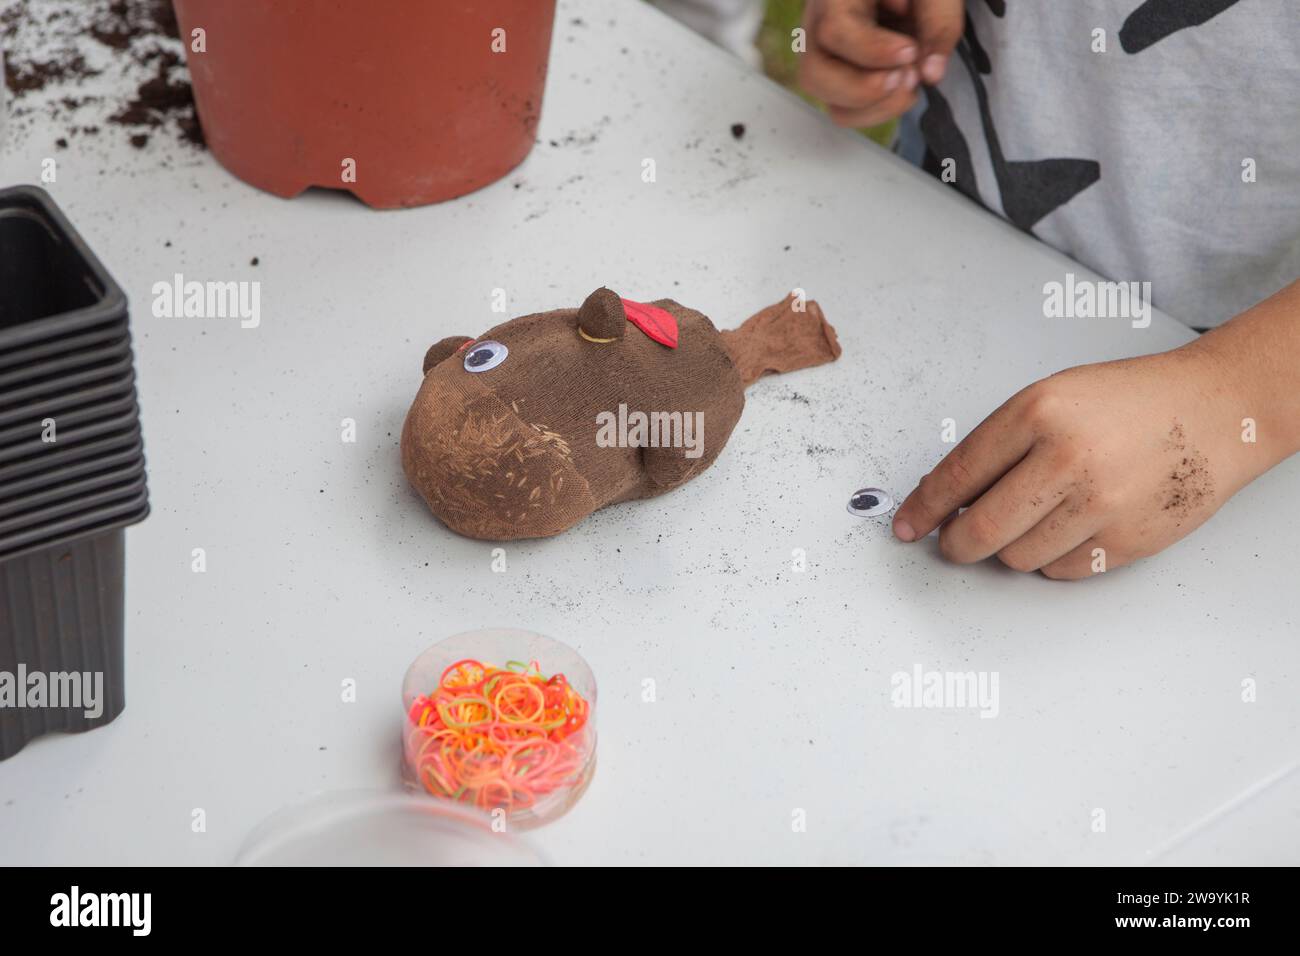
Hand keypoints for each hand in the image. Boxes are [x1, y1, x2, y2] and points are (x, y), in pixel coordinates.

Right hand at [798, 0, 962, 127]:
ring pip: (832, 104)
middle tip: (907, 75)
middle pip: (815, 76)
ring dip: (878, 106)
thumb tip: (931, 74)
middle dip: (865, 89)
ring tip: (911, 79)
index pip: (834, 30)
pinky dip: (880, 110)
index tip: (910, 52)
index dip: (872, 50)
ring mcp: (826, 62)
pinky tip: (903, 87)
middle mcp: (817, 30)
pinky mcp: (840, 83)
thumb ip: (939, 22)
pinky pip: (848, 113)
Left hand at [890, 346, 1264, 578]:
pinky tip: (1072, 525)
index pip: (957, 475)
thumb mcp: (1052, 398)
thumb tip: (945, 496)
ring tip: (1037, 515)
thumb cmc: (1130, 402)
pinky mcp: (1126, 541)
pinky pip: (1060, 570)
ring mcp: (1099, 505)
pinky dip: (1053, 557)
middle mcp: (1067, 460)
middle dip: (956, 543)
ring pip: (1016, 557)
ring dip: (1011, 547)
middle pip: (979, 530)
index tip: (908, 526)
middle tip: (955, 540)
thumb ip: (999, 445)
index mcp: (1038, 414)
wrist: (1214, 412)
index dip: (923, 508)